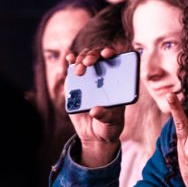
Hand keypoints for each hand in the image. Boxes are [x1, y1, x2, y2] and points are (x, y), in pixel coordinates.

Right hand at [67, 46, 124, 166]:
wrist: (94, 134)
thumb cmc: (108, 126)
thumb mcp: (110, 123)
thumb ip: (105, 117)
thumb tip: (95, 110)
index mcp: (118, 81)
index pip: (117, 59)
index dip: (112, 52)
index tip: (108, 54)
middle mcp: (104, 74)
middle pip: (99, 55)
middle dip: (93, 55)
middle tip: (88, 63)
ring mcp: (89, 76)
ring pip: (85, 58)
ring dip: (80, 59)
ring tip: (78, 72)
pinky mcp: (76, 82)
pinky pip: (73, 66)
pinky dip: (71, 59)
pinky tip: (70, 58)